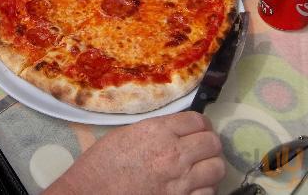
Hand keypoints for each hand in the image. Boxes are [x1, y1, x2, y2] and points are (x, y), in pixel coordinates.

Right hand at [45, 112, 224, 194]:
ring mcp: (180, 181)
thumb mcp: (126, 134)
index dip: (201, 124)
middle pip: (212, 142)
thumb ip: (155, 130)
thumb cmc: (102, 163)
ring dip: (210, 166)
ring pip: (217, 168)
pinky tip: (193, 187)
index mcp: (158, 131)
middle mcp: (174, 153)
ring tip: (200, 168)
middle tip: (201, 148)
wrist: (90, 193)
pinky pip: (209, 193)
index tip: (198, 129)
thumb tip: (175, 129)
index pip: (197, 120)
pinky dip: (204, 189)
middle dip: (209, 143)